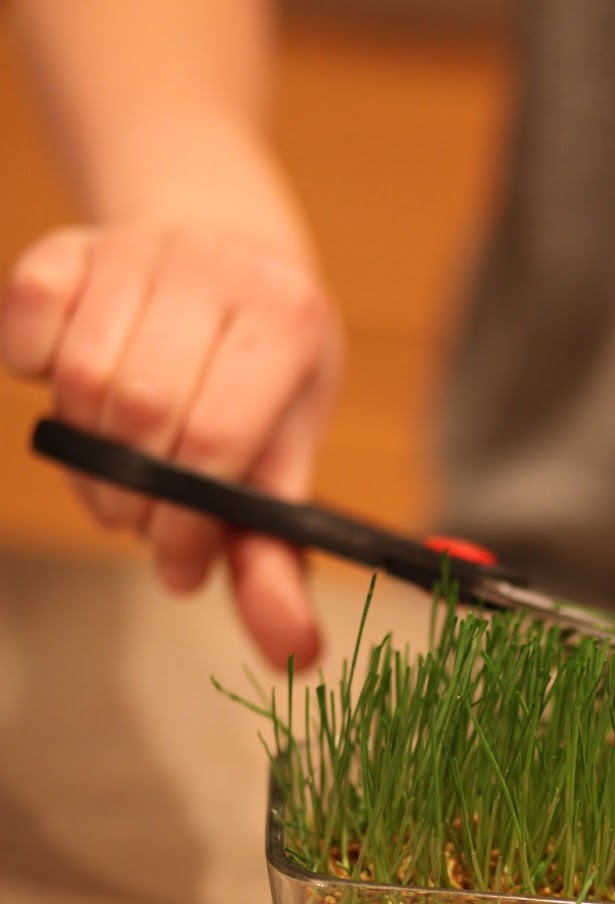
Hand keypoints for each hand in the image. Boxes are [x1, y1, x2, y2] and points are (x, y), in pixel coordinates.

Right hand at [0, 224, 342, 667]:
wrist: (228, 269)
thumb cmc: (258, 390)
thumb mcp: (280, 470)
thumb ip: (275, 563)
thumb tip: (293, 653)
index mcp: (287, 320)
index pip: (216, 440)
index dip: (185, 521)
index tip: (178, 562)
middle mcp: (217, 269)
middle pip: (140, 411)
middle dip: (134, 495)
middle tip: (144, 517)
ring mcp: (141, 249)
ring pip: (80, 375)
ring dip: (85, 451)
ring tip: (116, 466)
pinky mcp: (70, 245)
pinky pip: (26, 316)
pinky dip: (34, 368)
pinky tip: (72, 388)